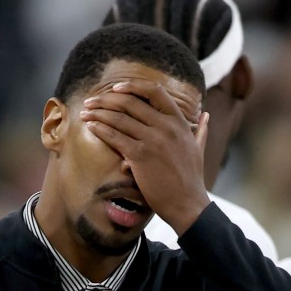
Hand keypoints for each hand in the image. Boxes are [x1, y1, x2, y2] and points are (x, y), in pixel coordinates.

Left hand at [81, 78, 209, 233]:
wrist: (187, 204)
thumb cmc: (191, 179)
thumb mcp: (199, 149)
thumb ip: (200, 130)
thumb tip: (205, 115)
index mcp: (179, 122)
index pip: (155, 91)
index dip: (133, 86)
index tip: (116, 88)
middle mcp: (166, 127)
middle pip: (131, 102)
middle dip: (106, 99)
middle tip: (91, 101)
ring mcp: (153, 140)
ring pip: (119, 118)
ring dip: (98, 113)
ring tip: (85, 112)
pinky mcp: (141, 156)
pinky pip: (115, 137)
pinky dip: (100, 130)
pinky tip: (91, 127)